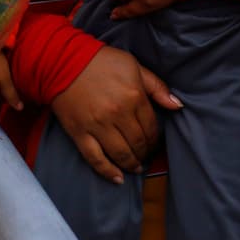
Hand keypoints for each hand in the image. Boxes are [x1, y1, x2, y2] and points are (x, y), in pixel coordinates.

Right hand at [50, 46, 181, 183]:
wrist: (61, 60)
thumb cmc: (100, 61)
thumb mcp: (133, 65)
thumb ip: (157, 86)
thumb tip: (177, 106)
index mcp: (133, 96)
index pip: (152, 127)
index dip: (155, 139)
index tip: (154, 142)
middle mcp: (117, 114)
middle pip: (138, 143)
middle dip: (145, 152)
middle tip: (145, 154)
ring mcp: (97, 126)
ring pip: (121, 155)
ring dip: (132, 165)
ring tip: (136, 167)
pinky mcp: (79, 133)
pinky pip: (96, 159)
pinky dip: (108, 172)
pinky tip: (118, 178)